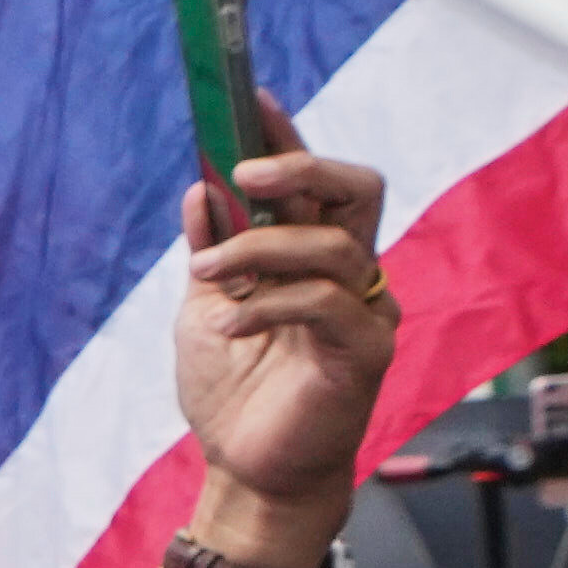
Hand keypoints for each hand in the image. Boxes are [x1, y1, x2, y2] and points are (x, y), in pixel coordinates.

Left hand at [169, 112, 396, 537]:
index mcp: (314, 256)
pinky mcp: (365, 353)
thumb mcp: (207, 306)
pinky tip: (227, 325)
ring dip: (260, 249)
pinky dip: (269, 304)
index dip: (289, 136)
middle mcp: (351, 274)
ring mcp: (365, 311)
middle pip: (358, 190)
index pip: (315, 181)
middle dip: (304, 166)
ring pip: (335, 246)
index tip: (252, 98)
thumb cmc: (234, 389)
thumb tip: (202, 187)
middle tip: (245, 172)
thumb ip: (212, 248)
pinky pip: (326, 305)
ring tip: (206, 276)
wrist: (247, 469)